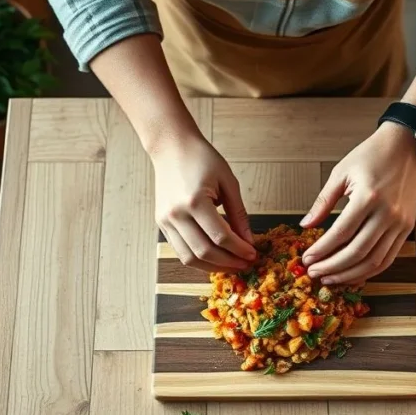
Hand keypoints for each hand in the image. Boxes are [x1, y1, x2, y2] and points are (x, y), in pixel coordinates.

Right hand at [152, 132, 255, 271]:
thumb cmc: (201, 158)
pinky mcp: (162, 224)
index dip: (240, 249)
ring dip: (213, 266)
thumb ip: (239, 214)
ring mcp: (166, 221)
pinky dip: (198, 259)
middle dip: (229, 262)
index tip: (254, 254)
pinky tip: (215, 258)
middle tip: (246, 264)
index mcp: (194, 201)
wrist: (171, 148)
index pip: (221, 236)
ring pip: (189, 258)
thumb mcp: (228, 182)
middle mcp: (176, 214)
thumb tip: (249, 241)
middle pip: (205, 252)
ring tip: (232, 265)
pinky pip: (180, 250)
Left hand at [301, 123, 415, 283]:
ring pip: (374, 261)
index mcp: (368, 197)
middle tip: (314, 273)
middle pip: (357, 252)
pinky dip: (370, 270)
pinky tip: (353, 273)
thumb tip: (305, 225)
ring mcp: (400, 223)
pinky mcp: (407, 228)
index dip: (321, 250)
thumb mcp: (341, 172)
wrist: (407, 146)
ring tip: (330, 278)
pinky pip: (389, 257)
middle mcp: (387, 213)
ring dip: (350, 274)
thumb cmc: (372, 155)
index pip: (340, 234)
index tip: (306, 259)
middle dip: (332, 267)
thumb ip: (323, 201)